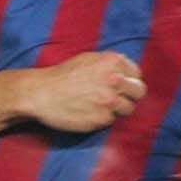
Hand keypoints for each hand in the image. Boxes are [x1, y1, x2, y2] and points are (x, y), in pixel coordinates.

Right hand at [17, 51, 144, 132]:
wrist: (40, 94)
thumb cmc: (62, 76)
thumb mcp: (88, 59)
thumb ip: (110, 64)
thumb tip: (127, 72)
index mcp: (112, 62)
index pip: (136, 75)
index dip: (129, 81)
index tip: (121, 86)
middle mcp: (115, 80)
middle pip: (139, 92)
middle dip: (130, 95)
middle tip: (117, 98)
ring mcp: (109, 101)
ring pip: (128, 109)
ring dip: (117, 109)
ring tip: (100, 106)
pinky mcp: (101, 119)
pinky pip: (111, 120)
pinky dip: (102, 118)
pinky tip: (88, 112)